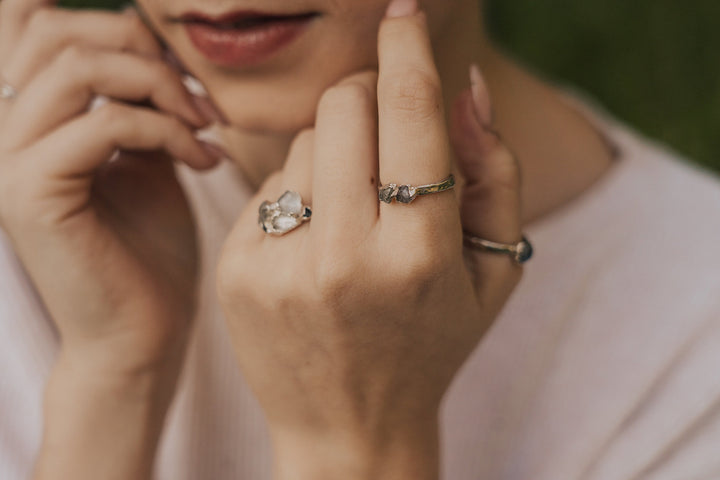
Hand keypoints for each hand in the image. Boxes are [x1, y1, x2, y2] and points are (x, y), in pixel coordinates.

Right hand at [0, 1, 221, 477]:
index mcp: (24, 120)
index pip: (36, 22)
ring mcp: (5, 162)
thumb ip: (136, 100)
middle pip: (56, 31)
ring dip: (160, 89)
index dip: (113, 26)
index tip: (177, 74)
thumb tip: (150, 45)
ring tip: (205, 128)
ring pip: (78, 68)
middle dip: (143, 53)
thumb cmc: (149, 250)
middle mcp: (0, 133)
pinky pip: (105, 124)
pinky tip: (202, 160)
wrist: (142, 330)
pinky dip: (166, 132)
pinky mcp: (30, 193)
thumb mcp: (146, 156)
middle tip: (199, 102)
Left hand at [216, 0, 522, 477]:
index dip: (407, 46)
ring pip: (303, 142)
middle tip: (385, 124)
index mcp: (419, 255)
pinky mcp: (234, 271)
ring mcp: (279, 265)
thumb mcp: (494, 270)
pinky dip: (298, 191)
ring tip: (352, 210)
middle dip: (370, 97)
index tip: (403, 6)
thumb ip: (495, 170)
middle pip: (344, 107)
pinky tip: (315, 239)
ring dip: (334, 151)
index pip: (411, 113)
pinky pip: (265, 183)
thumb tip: (464, 84)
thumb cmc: (433, 343)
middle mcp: (343, 258)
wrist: (348, 428)